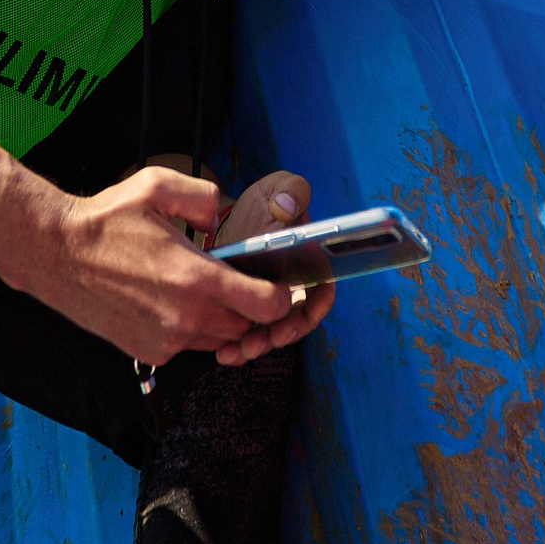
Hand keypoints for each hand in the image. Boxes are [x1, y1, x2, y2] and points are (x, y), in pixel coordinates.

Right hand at [13, 165, 294, 365]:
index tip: (274, 283)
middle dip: (249, 308)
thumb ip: (204, 197)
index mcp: (197, 279)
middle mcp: (186, 318)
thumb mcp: (158, 186)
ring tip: (200, 289)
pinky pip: (187, 347)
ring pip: (217, 340)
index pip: (267, 306)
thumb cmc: (104, 220)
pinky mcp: (148, 351)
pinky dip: (190, 330)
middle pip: (246, 328)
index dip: (280, 296)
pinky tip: (171, 302)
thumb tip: (222, 217)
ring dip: (220, 320)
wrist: (55, 253)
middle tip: (236, 282)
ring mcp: (166, 340)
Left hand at [208, 170, 334, 364]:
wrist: (234, 217)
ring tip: (238, 351)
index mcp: (310, 261)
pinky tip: (223, 353)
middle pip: (296, 319)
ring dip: (259, 345)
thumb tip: (288, 209)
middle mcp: (294, 286)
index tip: (299, 316)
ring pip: (272, 331)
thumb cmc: (265, 205)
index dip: (315, 308)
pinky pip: (249, 333)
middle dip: (282, 334)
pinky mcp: (248, 309)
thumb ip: (291, 192)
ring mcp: (271, 300)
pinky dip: (239, 347)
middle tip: (263, 342)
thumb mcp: (279, 190)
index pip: (322, 291)